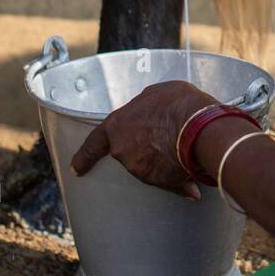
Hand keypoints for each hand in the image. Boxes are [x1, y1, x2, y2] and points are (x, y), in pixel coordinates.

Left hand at [70, 81, 215, 198]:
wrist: (198, 125)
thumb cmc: (177, 103)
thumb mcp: (158, 94)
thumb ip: (147, 106)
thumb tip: (152, 112)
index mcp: (117, 125)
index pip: (94, 143)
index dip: (84, 157)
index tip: (76, 169)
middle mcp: (124, 150)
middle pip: (129, 153)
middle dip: (143, 150)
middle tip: (163, 143)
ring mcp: (140, 168)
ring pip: (151, 166)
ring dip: (164, 161)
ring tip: (186, 146)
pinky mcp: (161, 181)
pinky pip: (170, 181)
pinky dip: (180, 179)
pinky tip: (193, 177)